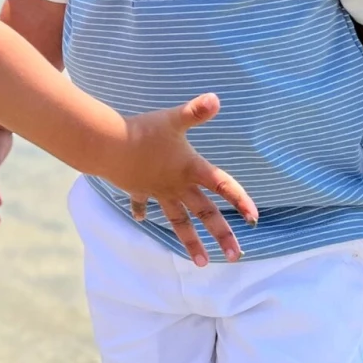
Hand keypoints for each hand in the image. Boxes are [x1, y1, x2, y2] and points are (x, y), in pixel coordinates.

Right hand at [115, 94, 257, 266]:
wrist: (108, 146)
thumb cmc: (142, 132)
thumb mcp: (172, 119)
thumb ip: (195, 111)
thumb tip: (216, 99)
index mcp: (190, 169)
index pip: (222, 186)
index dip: (240, 200)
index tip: (254, 219)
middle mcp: (177, 186)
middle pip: (204, 213)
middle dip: (221, 235)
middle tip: (235, 256)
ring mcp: (158, 191)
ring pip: (178, 221)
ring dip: (190, 241)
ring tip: (201, 263)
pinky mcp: (139, 188)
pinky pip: (143, 203)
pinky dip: (142, 210)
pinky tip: (142, 220)